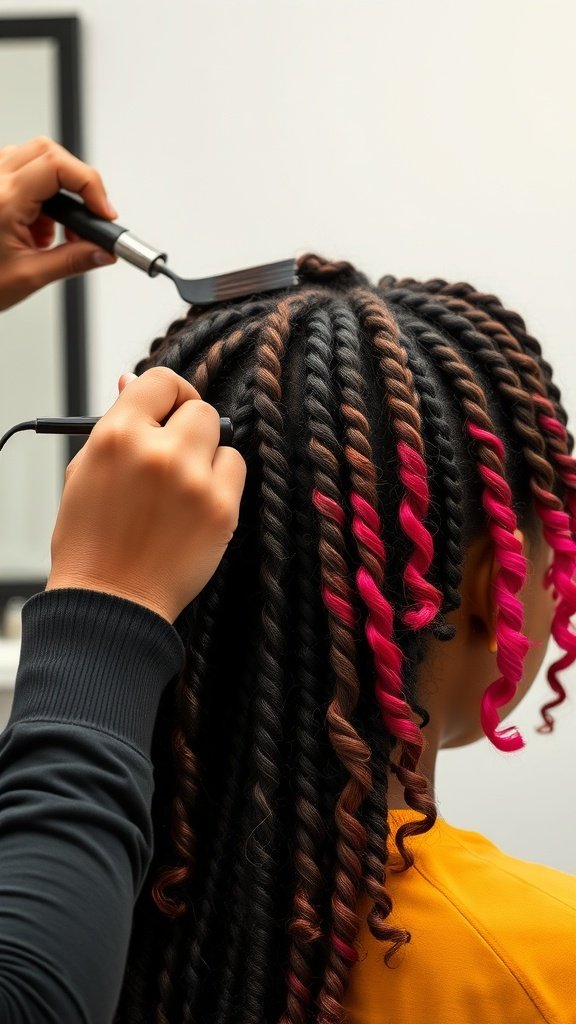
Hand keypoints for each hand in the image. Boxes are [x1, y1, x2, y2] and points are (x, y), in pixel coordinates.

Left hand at [0, 136, 117, 311]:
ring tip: (55, 230)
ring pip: (36, 157)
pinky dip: (40, 194)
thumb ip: (73, 261)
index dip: (90, 185)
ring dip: (57, 190)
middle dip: (78, 183)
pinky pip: (21, 169)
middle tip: (88, 217)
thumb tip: (103, 251)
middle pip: (49, 152)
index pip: (58, 167)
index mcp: (3, 200)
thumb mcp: (29, 276)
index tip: (103, 213)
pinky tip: (37, 226)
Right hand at [46, 367, 246, 622]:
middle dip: (189, 427)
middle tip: (176, 453)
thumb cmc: (92, 539)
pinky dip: (221, 483)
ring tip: (180, 491)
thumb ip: (116, 424)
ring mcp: (194, 480)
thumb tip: (131, 383)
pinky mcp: (221, 509)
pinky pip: (236, 470)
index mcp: (117, 435)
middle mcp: (158, 451)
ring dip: (207, 456)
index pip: (161, 381)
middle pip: (200, 408)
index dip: (169, 394)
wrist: (111, 601)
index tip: (171, 408)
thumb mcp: (86, 471)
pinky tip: (195, 508)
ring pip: (222, 439)